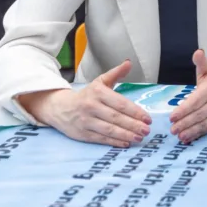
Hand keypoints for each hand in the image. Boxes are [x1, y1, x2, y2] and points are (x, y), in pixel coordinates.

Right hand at [17, 60, 152, 147]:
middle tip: (147, 130)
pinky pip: (101, 139)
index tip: (147, 118)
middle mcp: (91, 106)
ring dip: (126, 135)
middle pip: (116, 118)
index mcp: (98, 92)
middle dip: (133, 125)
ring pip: (109, 129)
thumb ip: (115, 73)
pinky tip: (126, 143)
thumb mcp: (99, 82)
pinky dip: (114, 142)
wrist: (59, 107)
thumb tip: (129, 63)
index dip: (135, 112)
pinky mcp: (82, 134)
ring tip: (139, 137)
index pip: (120, 103)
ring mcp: (86, 121)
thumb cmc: (86, 95)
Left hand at [169, 50, 206, 142]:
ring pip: (203, 123)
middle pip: (198, 114)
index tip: (172, 116)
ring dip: (190, 130)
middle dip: (185, 122)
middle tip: (172, 129)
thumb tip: (197, 52)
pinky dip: (197, 134)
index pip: (196, 101)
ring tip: (178, 135)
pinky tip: (187, 138)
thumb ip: (202, 63)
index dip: (184, 109)